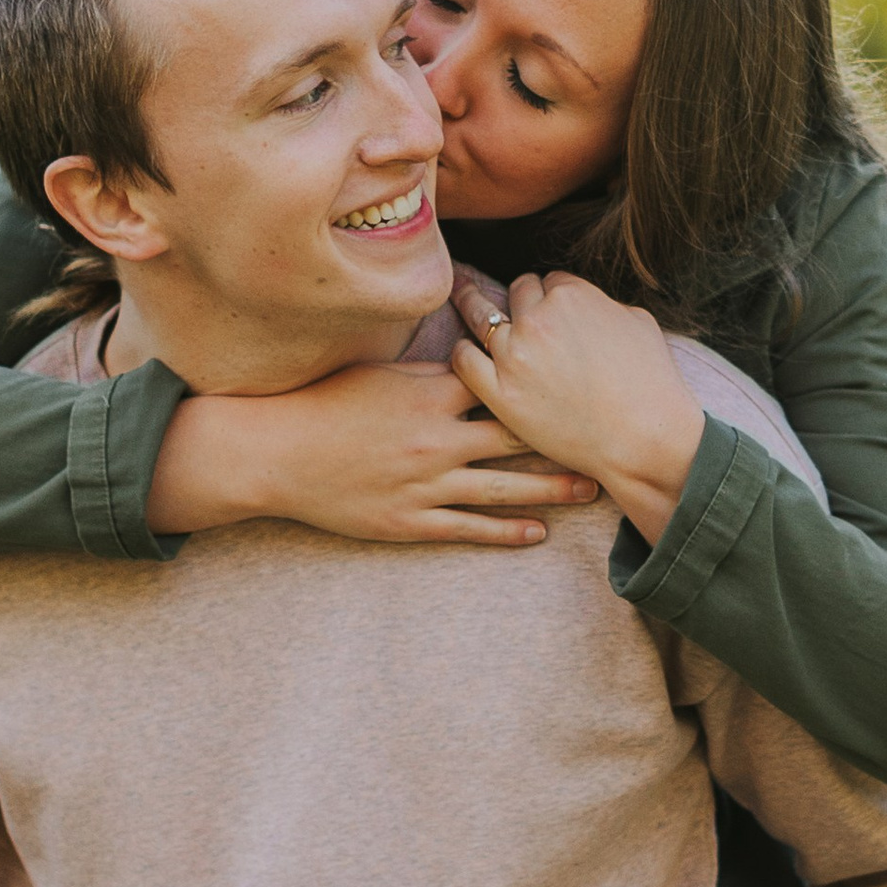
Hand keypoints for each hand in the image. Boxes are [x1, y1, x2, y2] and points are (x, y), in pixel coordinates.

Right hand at [148, 357, 598, 546]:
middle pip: (516, 439)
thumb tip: (477, 353)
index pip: (502, 388)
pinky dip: (505, 531)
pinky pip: (467, 528)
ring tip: (590, 491)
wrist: (276, 453)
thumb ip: (433, 371)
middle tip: (611, 442)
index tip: (585, 384)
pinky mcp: (409, 521)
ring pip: (502, 489)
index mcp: (431, 396)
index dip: (545, 386)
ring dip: (550, 490)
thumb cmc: (325, 403)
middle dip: (566, 441)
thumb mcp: (381, 374)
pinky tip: (537, 533)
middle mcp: (436, 441)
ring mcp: (425, 485)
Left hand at [451, 273, 705, 548]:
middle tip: (518, 311)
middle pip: (517, 292)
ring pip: (480, 316)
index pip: (550, 281)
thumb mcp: (638, 322)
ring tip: (463, 298)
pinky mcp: (500, 393)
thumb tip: (587, 303)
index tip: (554, 311)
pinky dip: (463, 352)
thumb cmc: (652, 383)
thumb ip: (603, 303)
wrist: (644, 438)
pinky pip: (464, 359)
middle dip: (522, 302)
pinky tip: (465, 352)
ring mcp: (515, 355)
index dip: (553, 297)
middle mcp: (538, 318)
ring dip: (474, 307)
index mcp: (572, 295)